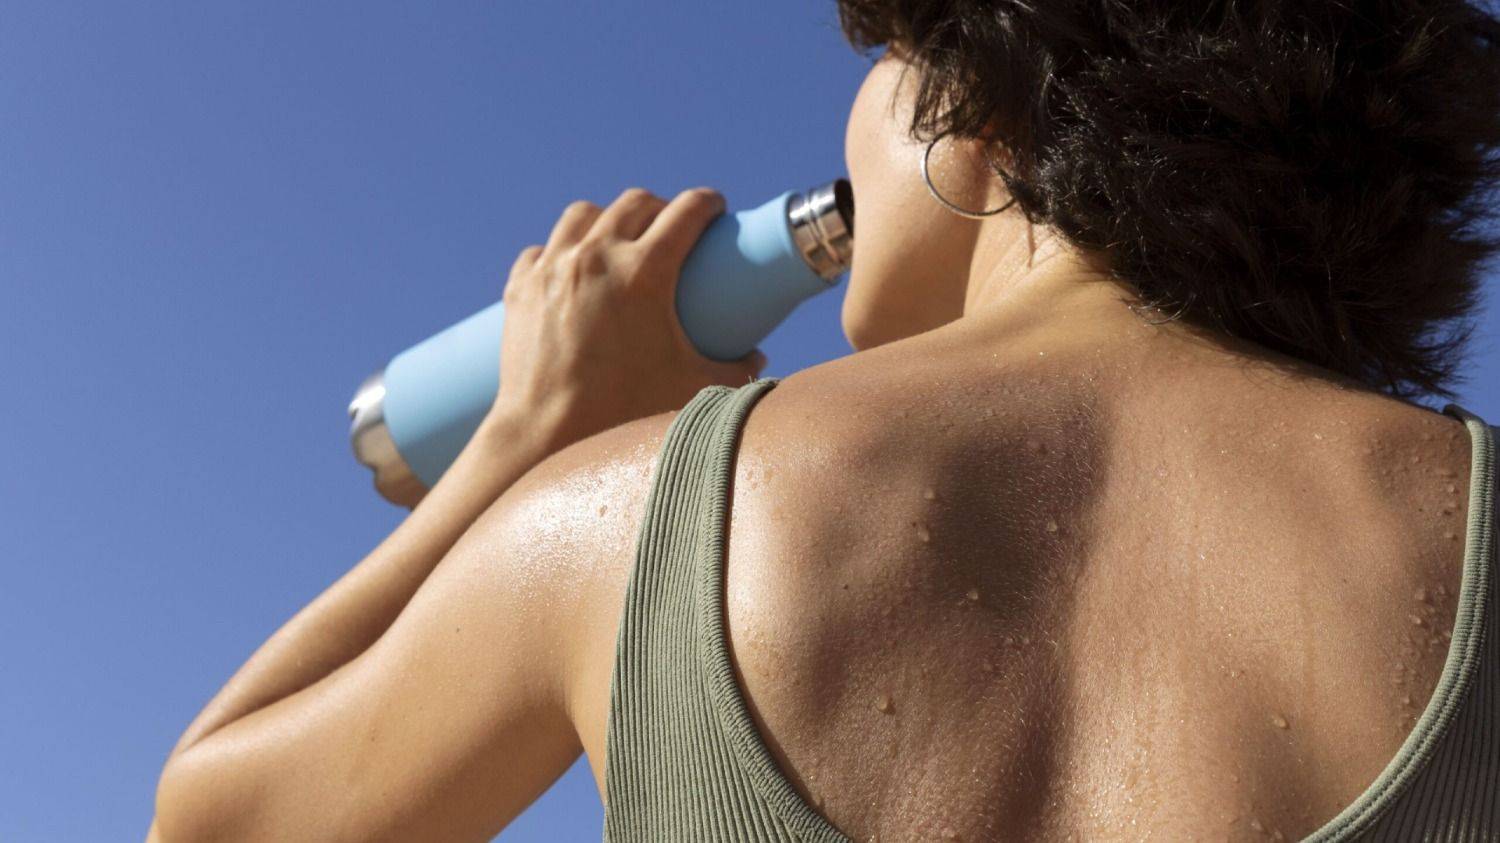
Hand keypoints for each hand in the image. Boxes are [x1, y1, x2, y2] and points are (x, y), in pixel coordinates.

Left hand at [490, 186, 768, 452]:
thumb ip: (735, 371)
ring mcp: (553, 268)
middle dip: (661, 207)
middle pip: (636, 203)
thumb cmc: (624, 415)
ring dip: (609, 218)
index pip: (687, 212)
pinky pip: (544, 249)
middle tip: (674, 226)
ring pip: (584, 214)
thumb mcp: (691, 387)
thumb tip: (757, 359)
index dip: (708, 203)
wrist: (547, 435)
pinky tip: (573, 268)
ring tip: (620, 238)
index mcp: (644, 274)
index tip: (715, 207)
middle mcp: (596, 257)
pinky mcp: (522, 286)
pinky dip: (562, 250)